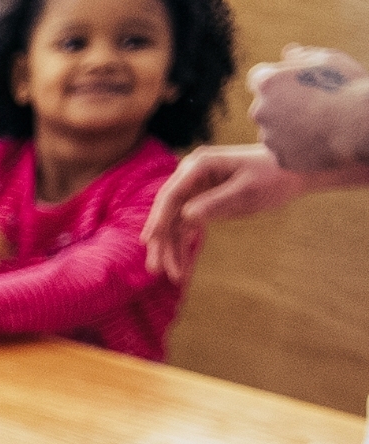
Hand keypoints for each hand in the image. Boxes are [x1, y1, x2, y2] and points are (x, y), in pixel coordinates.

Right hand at [149, 145, 291, 278]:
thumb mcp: (247, 190)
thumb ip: (217, 202)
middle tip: (156, 270)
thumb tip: (186, 216)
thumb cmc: (274, 175)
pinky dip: (183, 245)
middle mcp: (192, 176)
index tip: (151, 245)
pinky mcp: (202, 201)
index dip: (158, 221)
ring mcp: (196, 189)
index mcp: (199, 165)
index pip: (170, 195)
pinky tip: (182, 265)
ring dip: (171, 249)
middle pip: (167, 212)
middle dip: (161, 242)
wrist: (294, 170)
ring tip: (173, 275)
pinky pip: (186, 226)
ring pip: (174, 223)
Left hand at [256, 47, 368, 179]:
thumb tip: (288, 52)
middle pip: (264, 105)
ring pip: (273, 130)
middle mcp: (260, 111)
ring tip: (319, 122)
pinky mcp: (280, 159)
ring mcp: (268, 137)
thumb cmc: (347, 87)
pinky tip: (318, 139)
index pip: (258, 77)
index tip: (293, 82)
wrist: (359, 125)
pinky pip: (284, 151)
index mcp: (268, 83)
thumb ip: (303, 56)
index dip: (276, 79)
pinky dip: (297, 146)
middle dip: (281, 103)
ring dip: (288, 126)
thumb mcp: (329, 60)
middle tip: (312, 103)